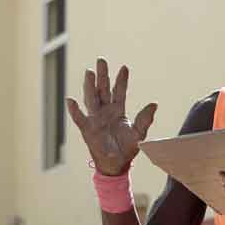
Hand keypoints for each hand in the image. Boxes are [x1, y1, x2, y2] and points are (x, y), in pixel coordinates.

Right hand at [67, 59, 157, 175]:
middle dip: (102, 75)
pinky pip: (80, 118)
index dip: (121, 80)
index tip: (124, 67)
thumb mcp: (139, 134)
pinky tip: (70, 101)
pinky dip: (75, 110)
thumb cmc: (127, 149)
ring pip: (91, 98)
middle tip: (101, 60)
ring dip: (89, 86)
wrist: (116, 165)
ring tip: (89, 73)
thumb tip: (154, 104)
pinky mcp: (87, 129)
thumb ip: (145, 119)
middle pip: (103, 89)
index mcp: (118, 110)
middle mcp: (105, 111)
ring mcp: (95, 119)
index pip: (119, 91)